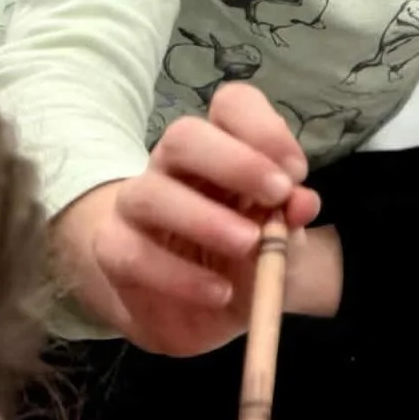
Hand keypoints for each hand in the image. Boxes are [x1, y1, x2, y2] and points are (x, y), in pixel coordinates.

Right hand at [55, 84, 319, 356]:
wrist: (204, 315)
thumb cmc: (247, 262)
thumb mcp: (284, 245)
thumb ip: (292, 221)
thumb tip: (303, 202)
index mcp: (222, 149)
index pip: (231, 105)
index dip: (263, 128)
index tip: (296, 172)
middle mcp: (174, 166)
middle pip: (184, 137)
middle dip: (234, 162)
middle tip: (277, 195)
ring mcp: (137, 204)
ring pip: (151, 194)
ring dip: (204, 219)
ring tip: (248, 244)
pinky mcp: (115, 250)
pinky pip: (133, 254)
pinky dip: (180, 276)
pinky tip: (219, 292)